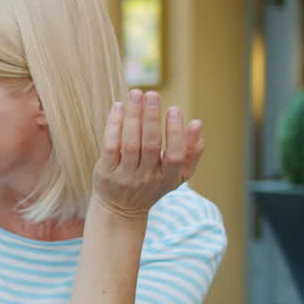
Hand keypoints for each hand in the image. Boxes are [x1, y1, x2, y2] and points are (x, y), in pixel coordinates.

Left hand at [92, 90, 203, 219]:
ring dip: (133, 116)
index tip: (175, 109)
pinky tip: (119, 107)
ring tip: (136, 94)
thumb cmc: (153, 184)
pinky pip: (110, 145)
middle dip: (151, 118)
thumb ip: (192, 153)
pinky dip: (114, 125)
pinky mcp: (106, 172)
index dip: (176, 133)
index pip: (175, 156)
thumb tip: (197, 123)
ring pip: (130, 143)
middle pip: (150, 146)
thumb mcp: (177, 176)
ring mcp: (125, 176)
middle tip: (153, 94)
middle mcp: (146, 178)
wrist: (120, 209)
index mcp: (168, 179)